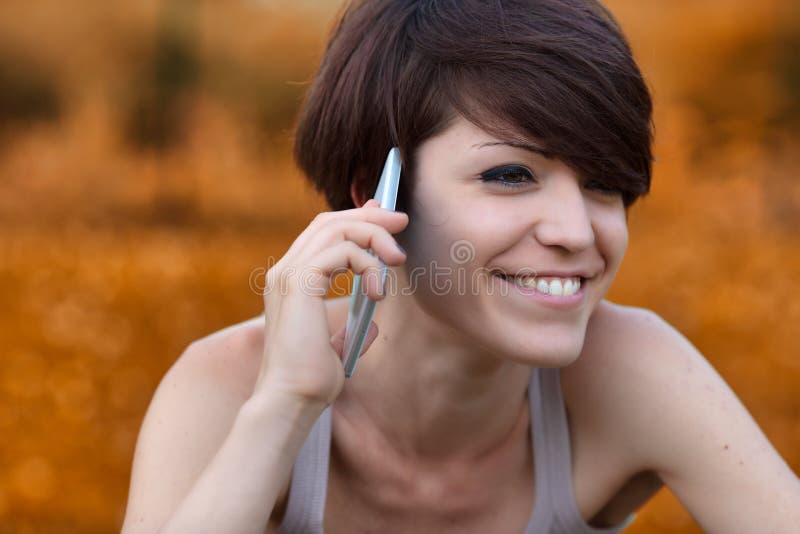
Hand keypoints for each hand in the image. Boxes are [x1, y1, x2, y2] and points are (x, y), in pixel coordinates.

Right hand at [255, 199, 407, 406]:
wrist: (291, 401)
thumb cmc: (310, 380)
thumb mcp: (337, 345)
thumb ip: (350, 326)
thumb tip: (372, 319)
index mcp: (290, 282)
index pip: (321, 233)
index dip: (355, 218)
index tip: (386, 217)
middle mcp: (284, 271)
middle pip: (328, 221)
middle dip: (370, 216)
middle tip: (402, 221)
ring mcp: (288, 275)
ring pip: (335, 227)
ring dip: (374, 236)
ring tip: (397, 259)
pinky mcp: (299, 283)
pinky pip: (340, 251)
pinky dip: (366, 264)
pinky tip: (377, 292)